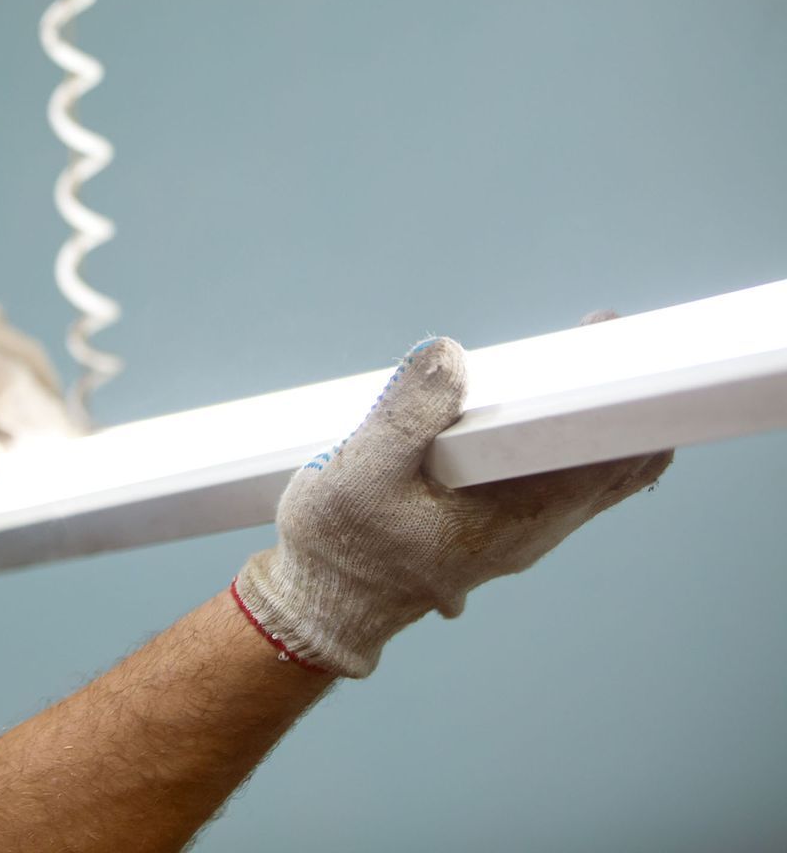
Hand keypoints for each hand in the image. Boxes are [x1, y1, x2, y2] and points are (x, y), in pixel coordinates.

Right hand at [233, 314, 672, 677]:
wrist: (325, 605)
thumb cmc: (342, 545)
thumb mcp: (359, 473)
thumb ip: (407, 412)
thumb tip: (448, 355)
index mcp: (519, 517)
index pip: (603, 455)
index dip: (618, 398)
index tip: (606, 342)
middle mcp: (537, 529)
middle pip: (617, 460)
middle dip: (616, 400)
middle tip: (591, 339)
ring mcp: (526, 531)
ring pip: (593, 470)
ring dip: (590, 418)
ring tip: (568, 362)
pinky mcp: (506, 526)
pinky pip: (561, 477)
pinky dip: (562, 438)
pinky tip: (531, 408)